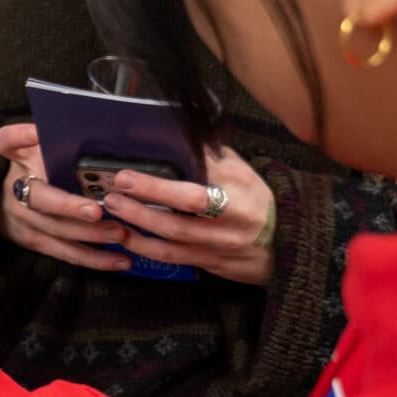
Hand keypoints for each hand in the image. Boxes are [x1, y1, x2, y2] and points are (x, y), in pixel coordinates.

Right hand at [0, 123, 131, 272]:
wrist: (2, 202)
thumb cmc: (34, 167)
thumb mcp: (38, 148)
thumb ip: (59, 141)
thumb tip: (100, 130)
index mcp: (14, 157)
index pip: (7, 141)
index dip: (20, 136)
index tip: (38, 133)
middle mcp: (14, 187)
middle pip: (38, 197)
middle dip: (68, 206)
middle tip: (96, 210)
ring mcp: (22, 218)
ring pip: (56, 229)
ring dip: (90, 234)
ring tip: (119, 233)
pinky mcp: (34, 241)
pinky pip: (66, 253)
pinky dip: (94, 258)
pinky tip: (120, 260)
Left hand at [0, 124, 276, 285]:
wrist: (285, 245)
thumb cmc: (256, 200)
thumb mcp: (242, 171)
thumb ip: (210, 155)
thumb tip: (176, 131)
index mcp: (238, 192)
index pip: (194, 190)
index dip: (158, 186)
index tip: (127, 175)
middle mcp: (229, 223)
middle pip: (179, 219)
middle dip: (141, 207)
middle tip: (111, 193)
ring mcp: (219, 247)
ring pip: (173, 243)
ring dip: (138, 230)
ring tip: (111, 214)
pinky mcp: (210, 265)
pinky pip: (174, 260)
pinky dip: (147, 251)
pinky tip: (125, 239)